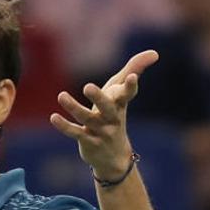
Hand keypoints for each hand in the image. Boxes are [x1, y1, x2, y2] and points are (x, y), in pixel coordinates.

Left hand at [50, 50, 159, 180]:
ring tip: (61, 95)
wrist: (114, 157)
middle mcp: (112, 118)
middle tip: (87, 87)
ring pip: (87, 119)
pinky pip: (76, 133)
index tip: (132, 77)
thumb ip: (135, 70)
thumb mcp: (122, 94)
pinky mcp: (88, 141)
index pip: (127, 94)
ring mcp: (100, 131)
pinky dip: (64, 126)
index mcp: (120, 104)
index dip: (130, 86)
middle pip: (107, 107)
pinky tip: (53, 117)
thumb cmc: (115, 115)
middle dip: (99, 98)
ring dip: (74, 107)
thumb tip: (155, 53)